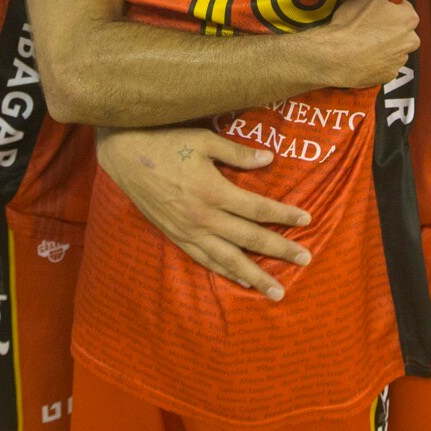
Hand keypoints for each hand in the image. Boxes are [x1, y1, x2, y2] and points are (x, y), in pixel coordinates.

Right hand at [94, 126, 310, 299]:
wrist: (124, 155)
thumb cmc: (166, 141)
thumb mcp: (204, 139)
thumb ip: (237, 153)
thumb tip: (270, 159)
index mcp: (213, 191)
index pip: (258, 208)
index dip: (284, 215)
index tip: (307, 220)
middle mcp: (203, 217)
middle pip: (249, 238)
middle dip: (280, 250)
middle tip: (306, 259)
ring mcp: (188, 230)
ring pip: (228, 258)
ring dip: (255, 275)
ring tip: (277, 290)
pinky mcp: (175, 236)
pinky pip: (204, 259)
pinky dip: (225, 272)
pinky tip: (242, 280)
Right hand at [314, 0, 419, 87]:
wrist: (335, 54)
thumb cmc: (354, 21)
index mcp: (410, 20)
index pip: (405, 10)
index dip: (389, 9)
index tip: (374, 11)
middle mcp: (411, 41)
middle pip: (403, 31)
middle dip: (391, 29)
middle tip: (368, 26)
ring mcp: (400, 61)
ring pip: (395, 49)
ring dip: (385, 46)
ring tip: (364, 42)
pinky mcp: (389, 76)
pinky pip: (386, 65)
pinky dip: (378, 62)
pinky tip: (364, 56)